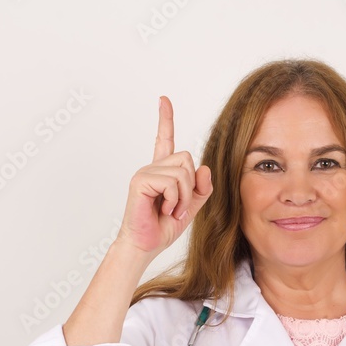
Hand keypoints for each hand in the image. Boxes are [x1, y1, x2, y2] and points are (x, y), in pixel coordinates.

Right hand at [117, 96, 213, 256]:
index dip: (165, 119)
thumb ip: (201, 188)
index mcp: (162, 172)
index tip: (163, 99)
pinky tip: (162, 209)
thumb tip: (205, 168)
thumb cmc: (162, 227)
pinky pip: (172, 182)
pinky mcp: (140, 181)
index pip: (164, 139)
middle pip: (188, 158)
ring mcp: (145, 172)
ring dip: (183, 196)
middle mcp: (152, 167)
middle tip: (178, 207)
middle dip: (191, 187)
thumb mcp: (190, 207)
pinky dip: (174, 200)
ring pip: (183, 171)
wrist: (145, 246)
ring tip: (170, 210)